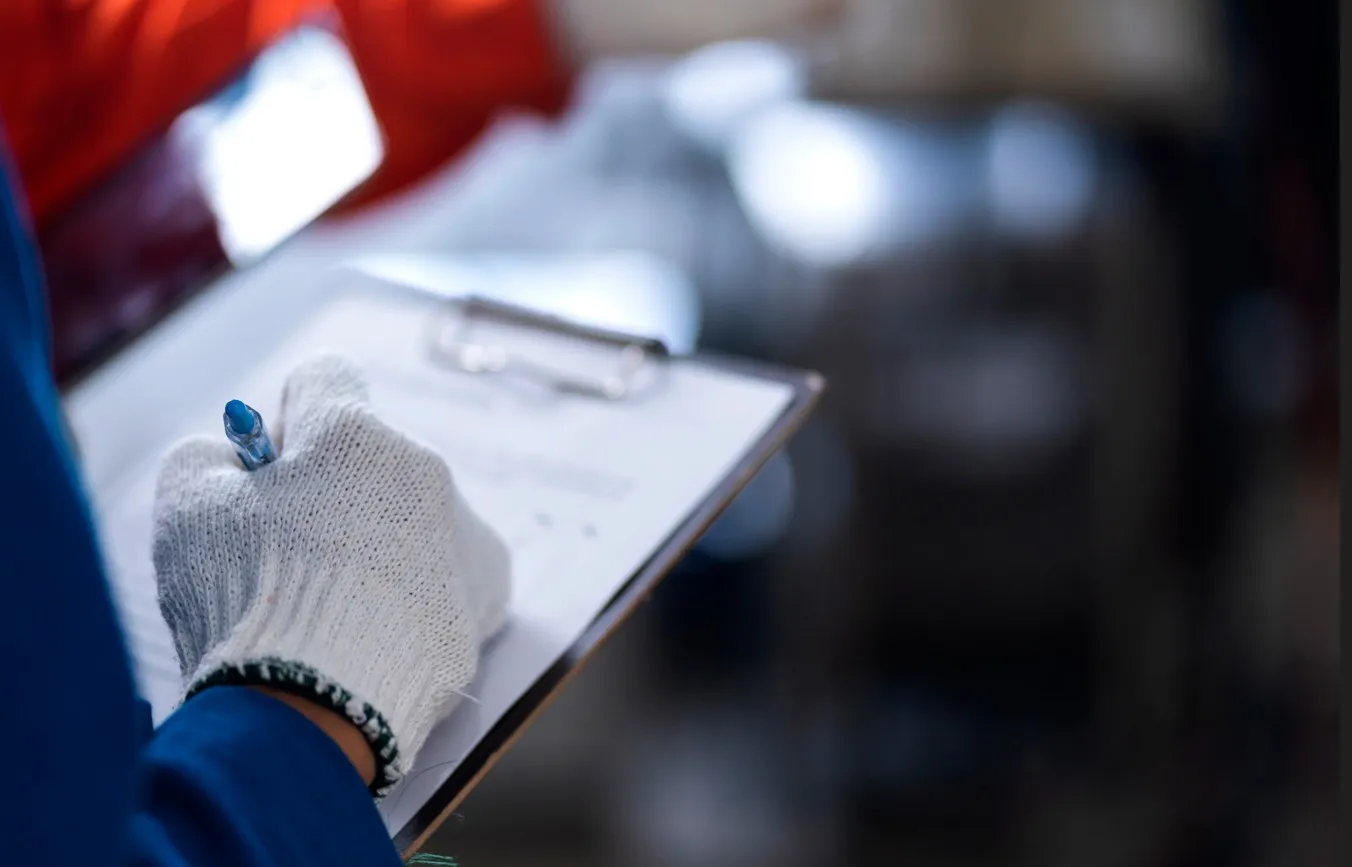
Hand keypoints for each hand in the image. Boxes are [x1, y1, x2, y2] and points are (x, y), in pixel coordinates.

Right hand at [153, 355, 510, 793]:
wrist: (318, 707)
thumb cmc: (244, 597)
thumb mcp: (186, 507)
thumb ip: (210, 457)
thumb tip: (240, 458)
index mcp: (353, 432)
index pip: (325, 378)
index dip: (288, 420)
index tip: (274, 467)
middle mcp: (424, 468)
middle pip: (373, 457)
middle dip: (334, 492)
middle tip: (292, 555)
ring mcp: (465, 532)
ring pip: (414, 517)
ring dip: (381, 543)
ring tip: (336, 610)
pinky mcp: (488, 594)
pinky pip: (447, 573)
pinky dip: (417, 593)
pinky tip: (379, 630)